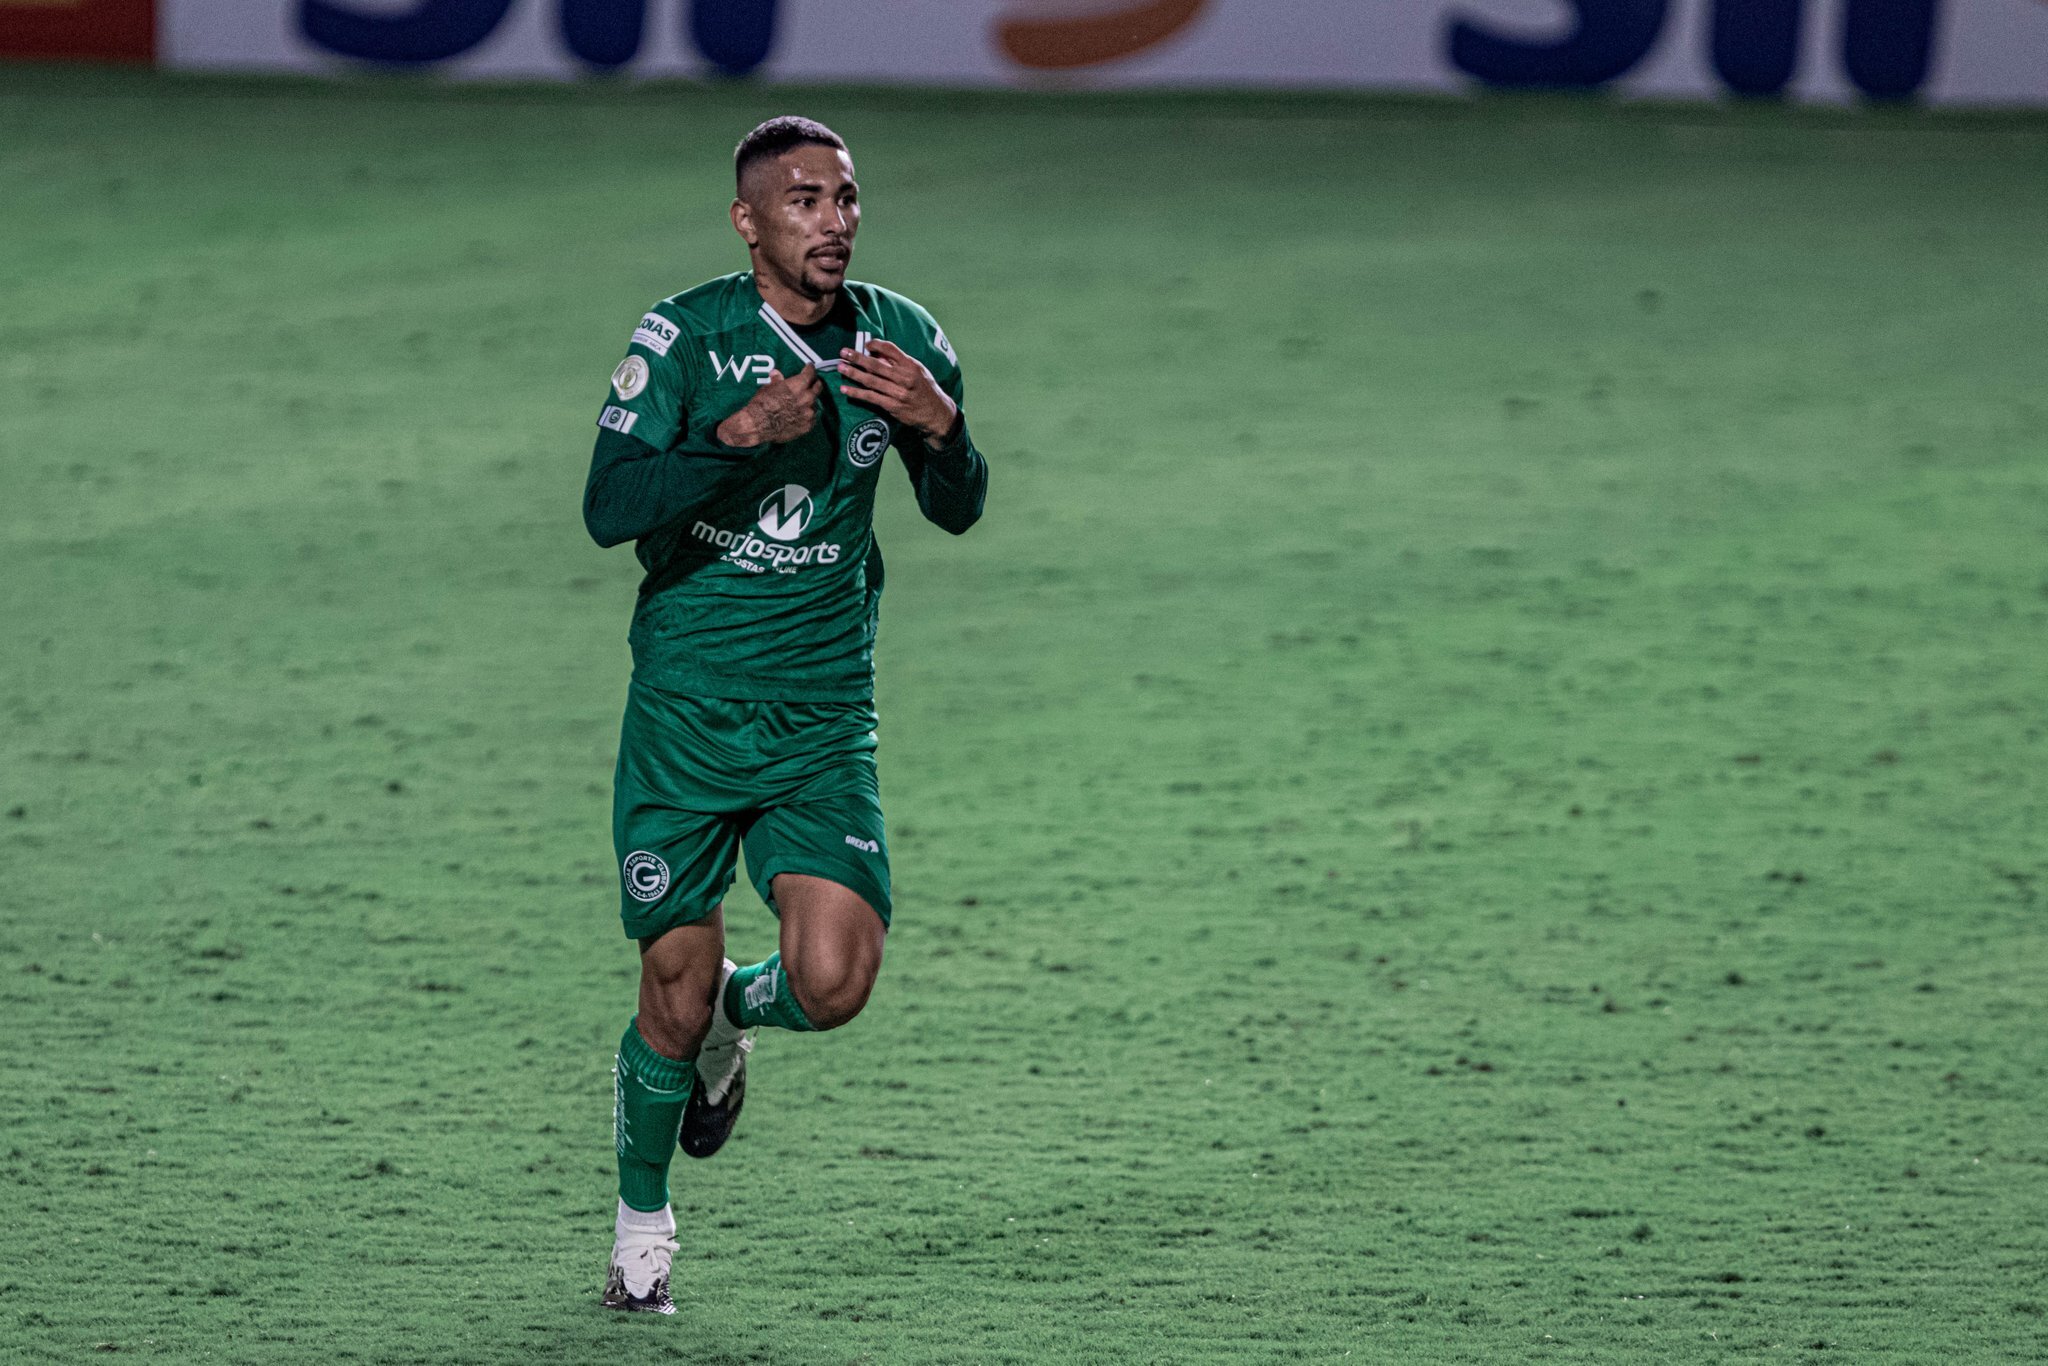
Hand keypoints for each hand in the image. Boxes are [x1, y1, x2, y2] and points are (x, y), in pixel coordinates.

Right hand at [716, 364, 822, 446]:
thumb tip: (776, 373)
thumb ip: (777, 381)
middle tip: (813, 382)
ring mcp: (809, 413)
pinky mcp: (807, 426)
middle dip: (815, 383)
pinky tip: (801, 415)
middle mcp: (808, 398)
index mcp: (799, 385)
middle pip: (818, 387)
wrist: (758, 425)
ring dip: (810, 401)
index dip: (810, 369)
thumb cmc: (762, 403)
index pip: (810, 373)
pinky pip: (812, 418)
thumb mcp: (768, 387)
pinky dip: (807, 415)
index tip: (810, 367)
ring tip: (803, 402)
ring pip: (815, 404)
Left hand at [838, 341, 958, 445]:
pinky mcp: (892, 406)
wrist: (936, 413)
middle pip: (876, 365)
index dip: (876, 345)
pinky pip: (871, 397)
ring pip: (871, 381)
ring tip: (840, 367)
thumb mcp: (918, 371)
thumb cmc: (925, 389)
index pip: (890, 349)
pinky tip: (845, 390)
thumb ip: (900, 362)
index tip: (865, 345)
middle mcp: (904, 378)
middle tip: (843, 352)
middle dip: (857, 358)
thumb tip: (879, 354)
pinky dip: (856, 393)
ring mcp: (898, 393)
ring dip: (853, 374)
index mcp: (911, 365)